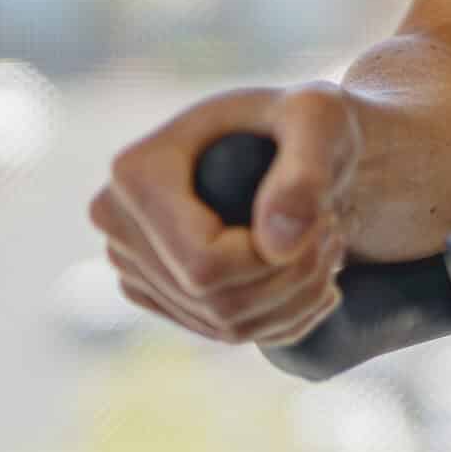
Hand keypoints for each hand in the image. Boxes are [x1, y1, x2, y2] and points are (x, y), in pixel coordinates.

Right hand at [87, 82, 362, 346]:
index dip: (275, 261)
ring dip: (298, 298)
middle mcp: (117, 223)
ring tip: (327, 246)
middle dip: (294, 279)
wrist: (297, 143)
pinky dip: (286, 316)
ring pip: (225, 325)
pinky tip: (314, 277)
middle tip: (333, 232)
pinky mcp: (160, 293)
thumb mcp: (321, 118)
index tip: (323, 217)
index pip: (204, 266)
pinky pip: (227, 333)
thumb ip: (306, 172)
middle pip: (215, 301)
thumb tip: (277, 245)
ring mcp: (133, 264)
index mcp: (136, 174)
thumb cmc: (306, 121)